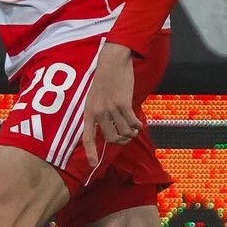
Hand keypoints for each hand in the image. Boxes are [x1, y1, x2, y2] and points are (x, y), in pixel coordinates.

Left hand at [79, 43, 140, 168]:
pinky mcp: (123, 103)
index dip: (90, 152)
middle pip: (111, 138)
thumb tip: (106, 131)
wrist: (112, 61)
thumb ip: (97, 113)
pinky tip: (139, 123)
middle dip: (121, 140)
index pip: (87, 137)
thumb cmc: (105, 79)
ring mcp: (110, 108)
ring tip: (134, 128)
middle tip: (127, 136)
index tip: (93, 165)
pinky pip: (132, 123)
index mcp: (89, 111)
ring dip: (131, 133)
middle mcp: (98, 112)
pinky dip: (138, 126)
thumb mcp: (94, 97)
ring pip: (124, 132)